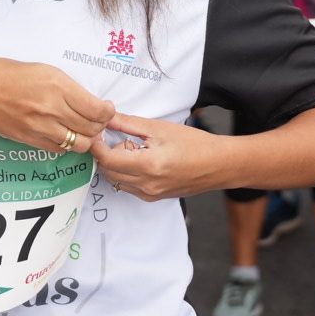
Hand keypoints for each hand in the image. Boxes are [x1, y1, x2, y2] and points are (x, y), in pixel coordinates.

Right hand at [0, 59, 114, 153]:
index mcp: (57, 85)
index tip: (107, 108)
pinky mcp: (30, 140)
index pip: (96, 109)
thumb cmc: (6, 74)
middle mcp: (51, 108)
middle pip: (91, 128)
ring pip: (79, 144)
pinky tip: (63, 134)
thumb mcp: (44, 70)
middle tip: (98, 120)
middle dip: (100, 125)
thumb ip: (67, 87)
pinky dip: (67, 145)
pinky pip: (59, 150)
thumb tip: (89, 102)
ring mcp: (40, 127)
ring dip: (86, 138)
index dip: (108, 112)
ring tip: (83, 130)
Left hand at [90, 113, 219, 201]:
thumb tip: (107, 117)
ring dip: (115, 164)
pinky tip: (140, 159)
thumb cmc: (195, 144)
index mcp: (148, 166)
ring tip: (133, 148)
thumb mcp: (160, 128)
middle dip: (105, 153)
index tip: (95, 132)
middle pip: (107, 171)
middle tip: (116, 137)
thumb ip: (129, 123)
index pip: (107, 159)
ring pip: (115, 180)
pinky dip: (125, 172)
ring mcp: (149, 194)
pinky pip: (128, 186)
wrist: (219, 165)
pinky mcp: (153, 198)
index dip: (96, 145)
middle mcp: (146, 185)